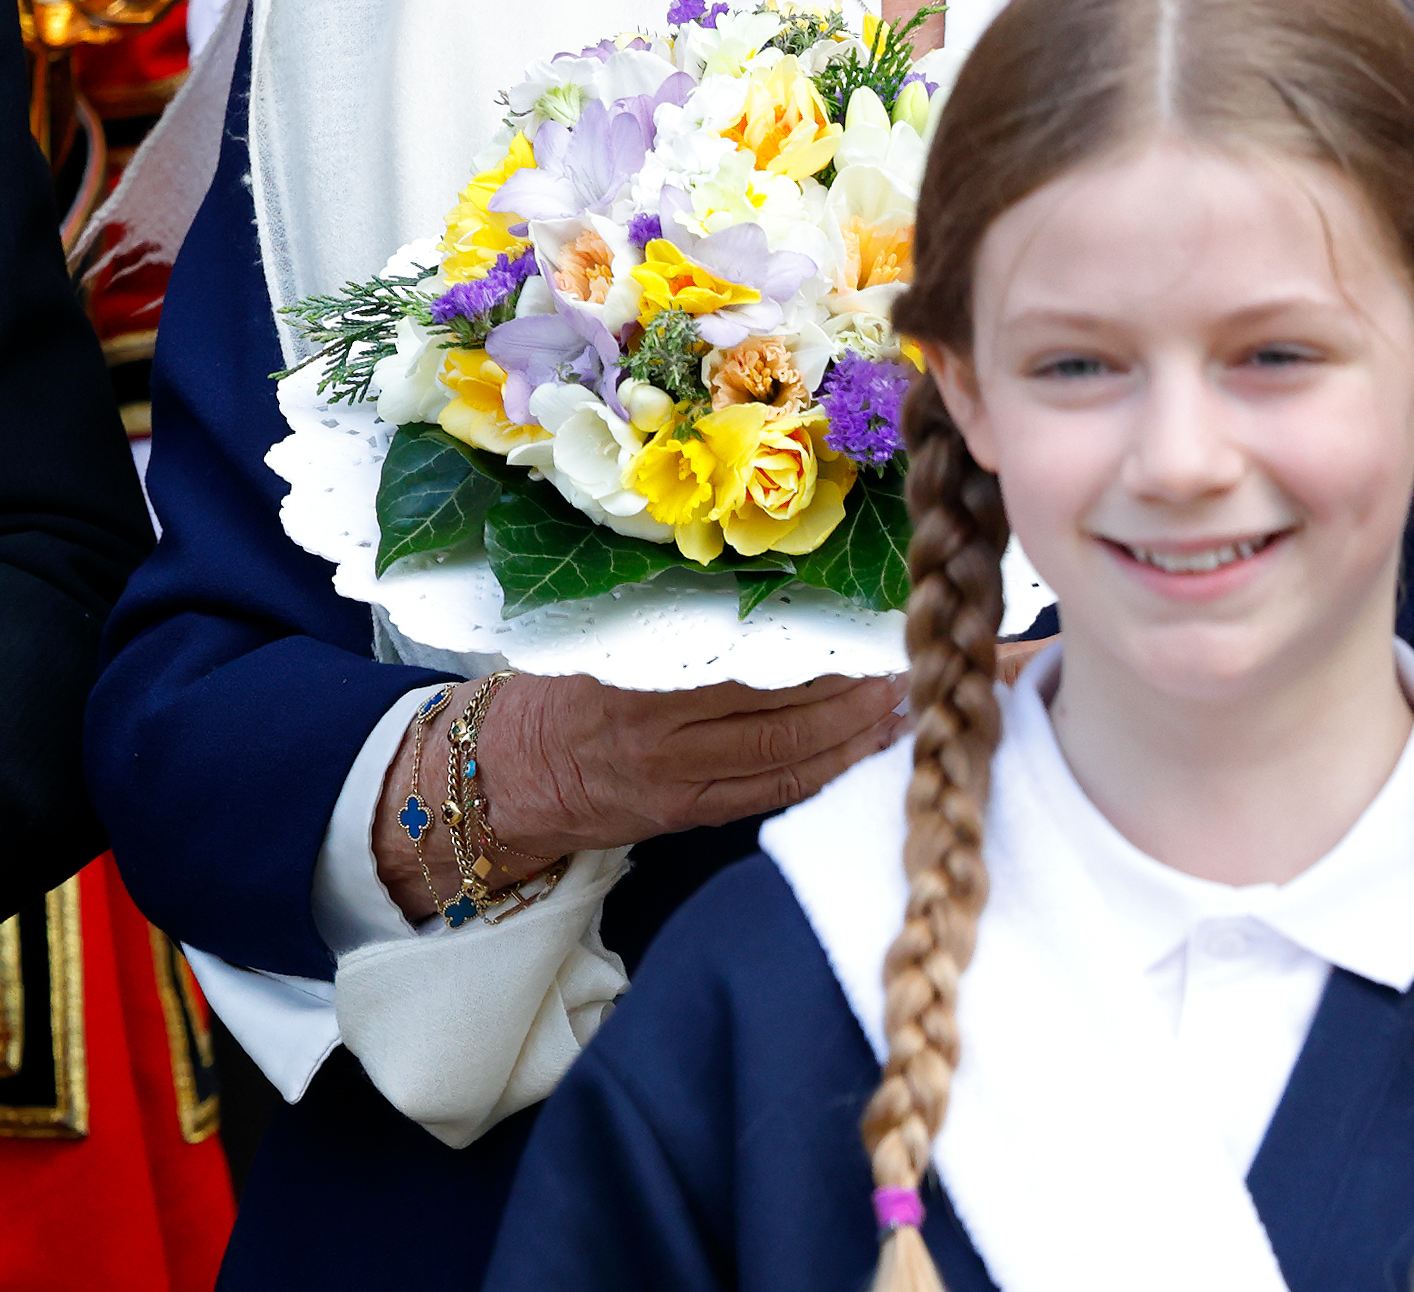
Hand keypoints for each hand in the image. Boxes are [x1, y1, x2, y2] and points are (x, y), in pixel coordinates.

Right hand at [372, 670, 903, 923]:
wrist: (508, 773)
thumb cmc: (558, 692)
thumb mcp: (605, 643)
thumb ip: (676, 630)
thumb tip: (766, 599)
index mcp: (640, 678)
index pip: (748, 665)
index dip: (816, 656)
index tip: (866, 632)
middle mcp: (663, 734)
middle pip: (780, 715)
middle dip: (852, 696)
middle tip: (904, 670)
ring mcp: (679, 781)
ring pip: (787, 760)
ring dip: (852, 737)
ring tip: (899, 711)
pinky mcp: (688, 815)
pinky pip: (770, 795)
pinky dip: (822, 773)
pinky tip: (859, 753)